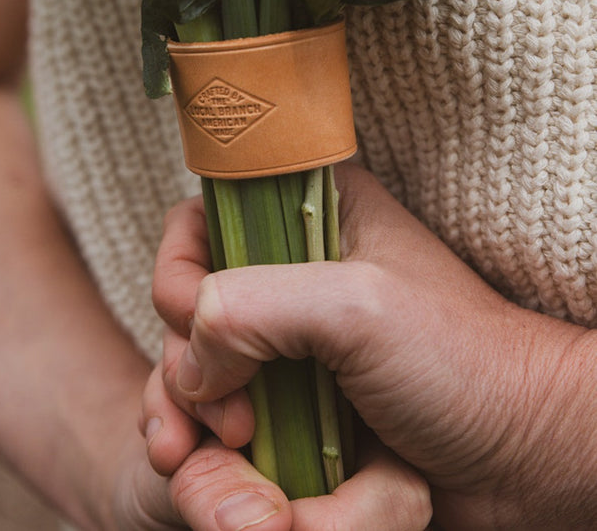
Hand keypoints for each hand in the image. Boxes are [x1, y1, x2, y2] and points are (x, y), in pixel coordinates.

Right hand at [154, 164, 596, 528]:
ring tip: (240, 462)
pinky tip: (250, 485)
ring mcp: (289, 340)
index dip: (178, 276)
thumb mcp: (357, 308)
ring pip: (200, 373)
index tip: (196, 331)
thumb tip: (191, 366)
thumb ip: (250, 307)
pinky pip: (229, 420)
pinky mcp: (293, 399)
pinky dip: (224, 455)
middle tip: (231, 423)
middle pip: (187, 308)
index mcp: (307, 213)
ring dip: (198, 422)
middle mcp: (290, 271)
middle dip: (188, 366)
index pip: (196, 225)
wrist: (521, 457)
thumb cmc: (462, 363)